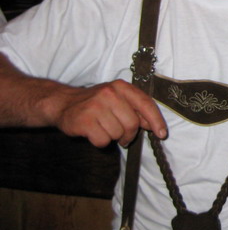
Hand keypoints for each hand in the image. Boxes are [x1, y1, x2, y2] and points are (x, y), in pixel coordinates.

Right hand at [52, 79, 166, 147]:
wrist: (63, 103)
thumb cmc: (95, 103)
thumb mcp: (117, 99)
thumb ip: (136, 109)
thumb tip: (153, 124)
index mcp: (121, 87)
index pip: (145, 104)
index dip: (156, 120)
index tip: (162, 134)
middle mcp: (109, 94)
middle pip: (132, 123)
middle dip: (129, 135)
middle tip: (122, 137)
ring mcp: (95, 106)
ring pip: (117, 133)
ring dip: (113, 137)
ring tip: (104, 129)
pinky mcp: (84, 121)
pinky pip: (103, 141)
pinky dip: (100, 142)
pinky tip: (94, 133)